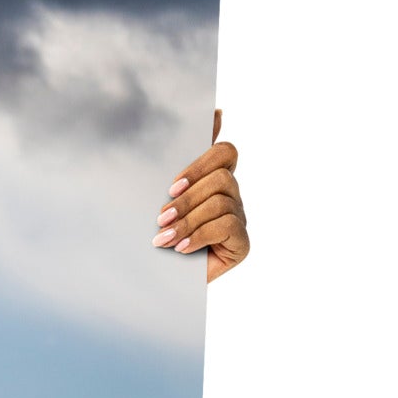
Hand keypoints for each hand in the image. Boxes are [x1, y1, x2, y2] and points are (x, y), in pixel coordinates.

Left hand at [152, 110, 248, 281]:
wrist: (156, 281)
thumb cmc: (157, 235)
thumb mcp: (159, 198)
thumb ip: (175, 165)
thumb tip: (210, 116)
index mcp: (213, 179)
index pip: (224, 151)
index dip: (201, 162)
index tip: (172, 185)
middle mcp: (231, 195)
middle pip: (222, 176)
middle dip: (187, 198)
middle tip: (161, 217)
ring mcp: (239, 219)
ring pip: (221, 202)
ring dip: (188, 220)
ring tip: (163, 238)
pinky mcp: (242, 243)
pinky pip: (227, 226)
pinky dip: (199, 236)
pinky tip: (180, 248)